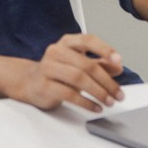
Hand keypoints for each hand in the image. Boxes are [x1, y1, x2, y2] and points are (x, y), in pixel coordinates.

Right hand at [7, 34, 125, 112]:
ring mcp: (48, 68)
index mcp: (67, 42)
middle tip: (118, 94)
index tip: (118, 60)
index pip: (88, 40)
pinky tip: (95, 107)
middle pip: (86, 65)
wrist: (30, 82)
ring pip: (78, 79)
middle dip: (106, 81)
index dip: (105, 49)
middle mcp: (56, 51)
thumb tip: (117, 67)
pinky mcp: (44, 85)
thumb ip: (99, 64)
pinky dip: (86, 102)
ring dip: (98, 92)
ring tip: (109, 101)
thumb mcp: (79, 64)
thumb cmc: (57, 72)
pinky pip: (69, 94)